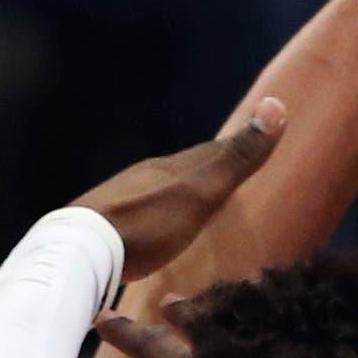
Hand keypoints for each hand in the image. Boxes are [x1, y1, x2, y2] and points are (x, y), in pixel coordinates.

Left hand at [70, 99, 282, 278]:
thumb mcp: (199, 194)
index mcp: (169, 167)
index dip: (235, 148)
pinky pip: (142, 212)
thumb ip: (236, 159)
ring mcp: (121, 198)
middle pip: (185, 169)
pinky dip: (160, 214)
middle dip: (209, 168)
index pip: (211, 151)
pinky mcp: (105, 224)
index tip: (255, 141)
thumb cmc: (146, 225)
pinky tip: (157, 228)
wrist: (80, 252)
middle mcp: (144, 176)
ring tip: (198, 202)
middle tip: (231, 172)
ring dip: (182, 192)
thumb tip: (277, 105)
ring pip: (161, 189)